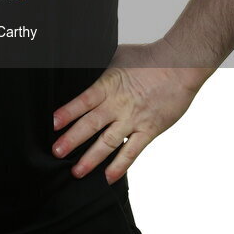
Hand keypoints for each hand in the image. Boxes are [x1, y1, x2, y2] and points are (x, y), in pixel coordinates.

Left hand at [50, 40, 208, 184]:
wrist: (180, 66)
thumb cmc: (149, 57)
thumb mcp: (117, 55)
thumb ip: (102, 68)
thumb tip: (85, 67)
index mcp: (109, 84)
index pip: (83, 100)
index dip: (67, 112)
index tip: (52, 124)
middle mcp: (118, 104)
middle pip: (91, 124)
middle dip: (72, 140)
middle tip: (56, 152)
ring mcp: (133, 119)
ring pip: (108, 142)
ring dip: (91, 158)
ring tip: (77, 171)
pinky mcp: (149, 130)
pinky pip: (132, 151)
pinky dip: (120, 165)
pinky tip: (109, 177)